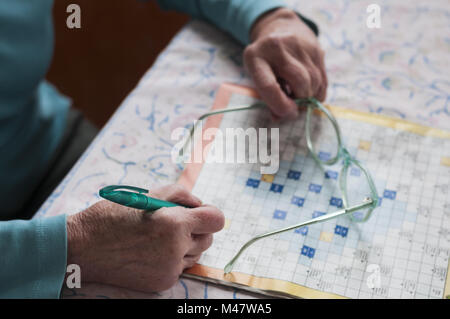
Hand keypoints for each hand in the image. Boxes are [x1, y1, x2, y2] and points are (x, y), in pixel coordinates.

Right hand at [66, 184, 223, 291]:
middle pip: (208, 238)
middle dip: (196, 228)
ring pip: (195, 255)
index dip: (209, 213)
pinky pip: (180, 268)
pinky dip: (172, 259)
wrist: (84, 247)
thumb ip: (180, 195)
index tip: (198, 212)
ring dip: (185, 245)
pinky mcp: (162, 282)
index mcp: (175, 223)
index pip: (217, 220)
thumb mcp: (148, 194)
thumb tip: (199, 204)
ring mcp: (170, 269)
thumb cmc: (113, 216)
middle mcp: (176, 249)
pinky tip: (151, 252)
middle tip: (173, 222)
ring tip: (159, 237)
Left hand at [244, 8, 327, 118]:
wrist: (280, 28)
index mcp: (256, 56)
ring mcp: (300, 45)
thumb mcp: (258, 75)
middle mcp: (278, 47)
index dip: (281, 105)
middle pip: (300, 81)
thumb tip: (280, 118)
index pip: (269, 85)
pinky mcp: (316, 48)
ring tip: (299, 94)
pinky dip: (318, 91)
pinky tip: (309, 90)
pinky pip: (323, 79)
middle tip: (295, 105)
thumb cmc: (266, 60)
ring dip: (310, 96)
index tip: (289, 113)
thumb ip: (268, 97)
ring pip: (314, 81)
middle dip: (301, 99)